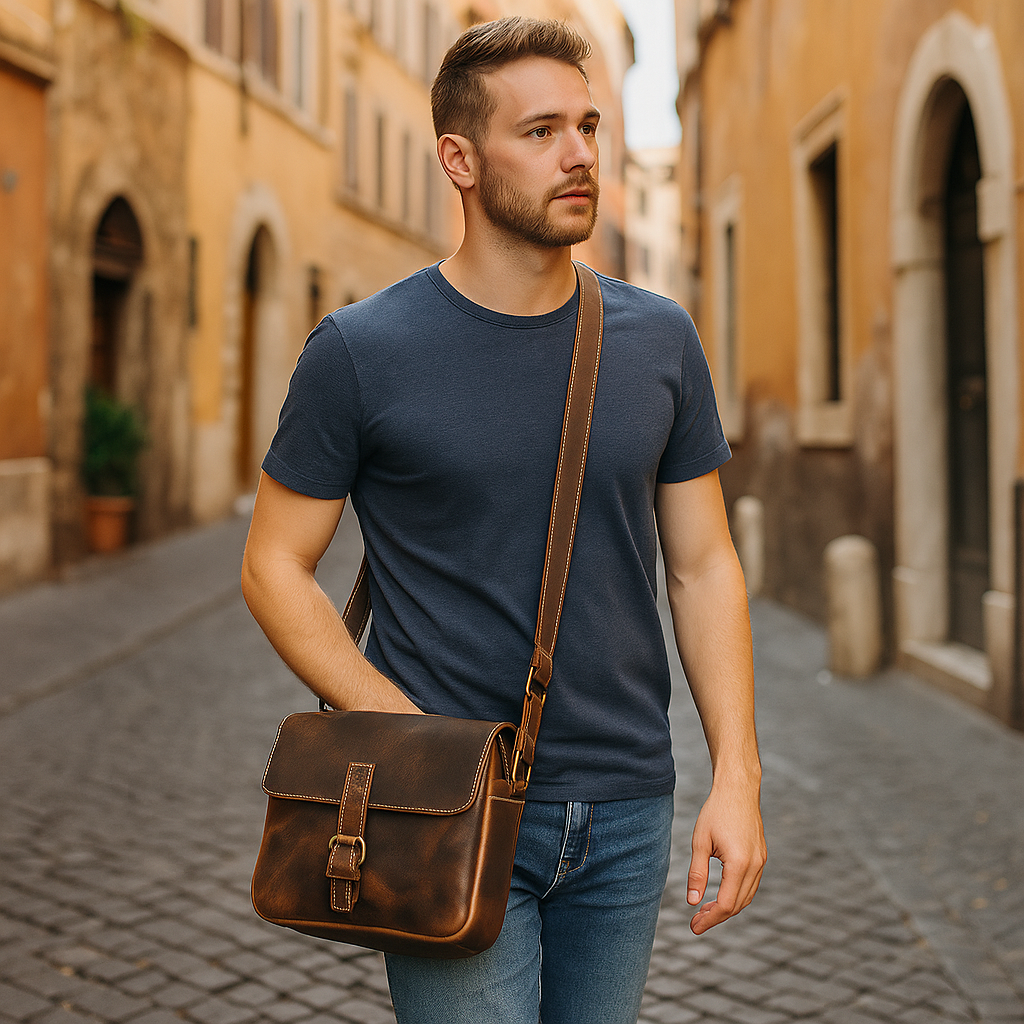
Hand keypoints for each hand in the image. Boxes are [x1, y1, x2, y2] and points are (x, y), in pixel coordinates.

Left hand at [686, 780, 765, 933]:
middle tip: (695, 922)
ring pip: (746, 896)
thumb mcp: (700, 842)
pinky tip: (720, 894)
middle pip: (738, 904)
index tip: (693, 927)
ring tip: (704, 910)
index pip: (727, 904)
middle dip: (717, 916)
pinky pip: (750, 884)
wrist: (738, 789)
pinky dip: (736, 894)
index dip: (710, 919)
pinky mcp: (761, 856)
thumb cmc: (716, 812)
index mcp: (740, 864)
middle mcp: (755, 866)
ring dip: (727, 907)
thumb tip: (692, 902)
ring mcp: (761, 861)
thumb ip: (697, 873)